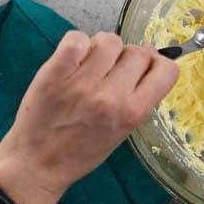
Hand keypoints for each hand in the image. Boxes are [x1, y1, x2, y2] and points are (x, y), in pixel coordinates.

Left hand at [0, 32, 178, 203]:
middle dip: (128, 59)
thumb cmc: (83, 151)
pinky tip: (73, 59)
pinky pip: (76, 39)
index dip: (158, 64)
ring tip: (91, 65)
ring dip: (103, 49)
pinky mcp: (52, 75)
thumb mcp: (123, 130)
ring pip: (110, 40)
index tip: (144, 70)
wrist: (36, 165)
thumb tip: (151, 52)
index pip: (166, 70)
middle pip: (138, 52)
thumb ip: (140, 94)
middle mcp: (110, 97)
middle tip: (111, 74)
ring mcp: (81, 84)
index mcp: (133, 113)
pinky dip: (77, 43)